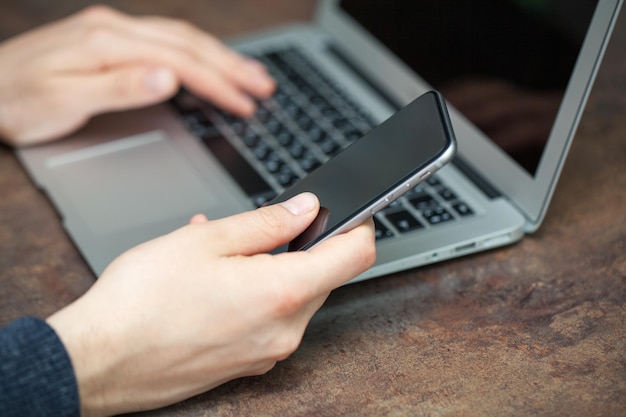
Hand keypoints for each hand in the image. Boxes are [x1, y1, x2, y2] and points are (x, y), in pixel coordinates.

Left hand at [0, 5, 275, 145]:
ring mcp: (113, 30)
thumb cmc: (17, 102)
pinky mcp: (110, 38)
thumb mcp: (65, 103)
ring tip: (251, 75)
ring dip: (219, 56)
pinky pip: (165, 40)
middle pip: (188, 43)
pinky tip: (208, 63)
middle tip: (265, 86)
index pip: (179, 61)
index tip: (246, 104)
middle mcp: (114, 28)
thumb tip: (169, 77)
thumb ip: (120, 88)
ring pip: (181, 38)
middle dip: (231, 66)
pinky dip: (195, 53)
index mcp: (107, 42)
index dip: (218, 84)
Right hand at [46, 192, 375, 416]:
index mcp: (283, 292)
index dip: (359, 225)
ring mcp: (268, 352)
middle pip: (324, 276)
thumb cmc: (141, 301)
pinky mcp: (248, 364)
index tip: (351, 211)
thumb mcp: (206, 240)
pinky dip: (256, 295)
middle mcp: (285, 330)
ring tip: (223, 255)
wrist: (98, 362)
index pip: (355, 255)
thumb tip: (307, 209)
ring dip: (272, 269)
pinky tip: (216, 282)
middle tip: (259, 230)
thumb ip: (267, 223)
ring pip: (294, 297)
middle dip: (301, 246)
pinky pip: (270, 320)